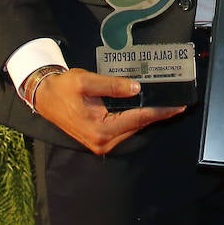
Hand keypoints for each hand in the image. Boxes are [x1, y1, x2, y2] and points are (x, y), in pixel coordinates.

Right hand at [33, 67, 184, 154]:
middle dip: (158, 114)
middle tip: (178, 102)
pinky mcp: (100, 138)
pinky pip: (124, 128)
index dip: (160, 112)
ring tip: (167, 104)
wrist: (45, 97)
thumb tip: (137, 88)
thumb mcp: (87, 82)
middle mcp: (103, 141)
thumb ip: (113, 85)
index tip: (178, 107)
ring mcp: (101, 142)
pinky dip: (137, 118)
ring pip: (132, 128)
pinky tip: (148, 108)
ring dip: (149, 117)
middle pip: (138, 125)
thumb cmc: (64, 89)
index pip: (138, 118)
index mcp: (100, 129)